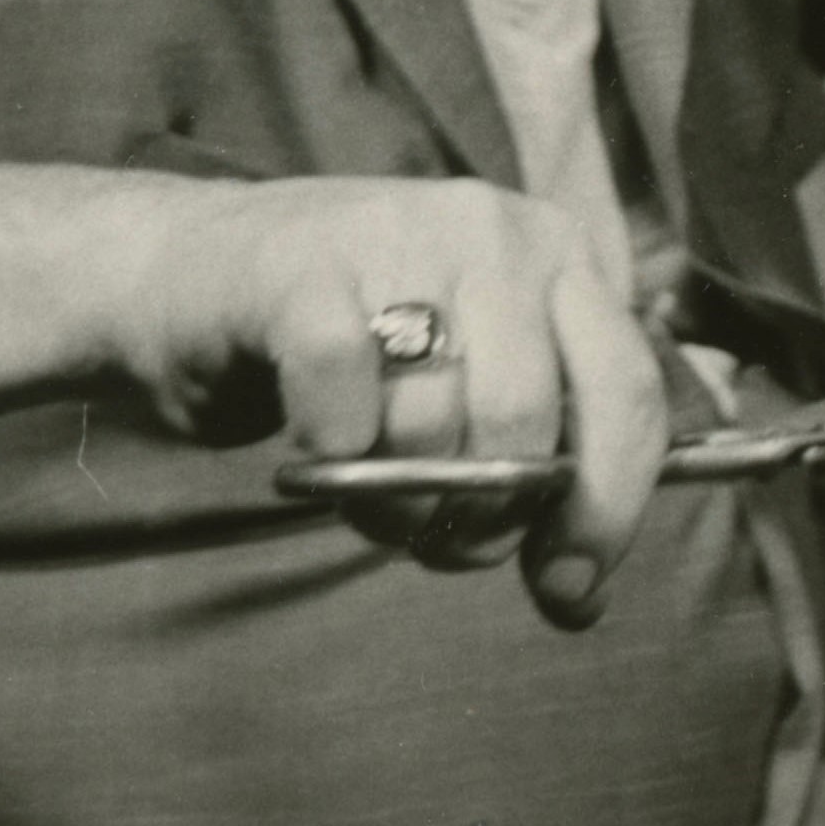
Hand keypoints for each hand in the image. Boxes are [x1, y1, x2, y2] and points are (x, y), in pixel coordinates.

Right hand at [114, 172, 672, 632]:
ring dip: (396, 500)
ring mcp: (400, 232)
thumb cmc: (355, 348)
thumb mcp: (468, 389)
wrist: (195, 273)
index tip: (566, 587)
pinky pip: (342, 396)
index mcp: (561, 256)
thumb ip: (535, 475)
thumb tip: (582, 597)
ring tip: (367, 486)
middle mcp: (496, 228)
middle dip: (482, 516)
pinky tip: (318, 444)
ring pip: (432, 421)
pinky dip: (332, 449)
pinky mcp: (302, 267)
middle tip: (432, 533)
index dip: (607, 507)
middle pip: (526, 421)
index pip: (628, 391)